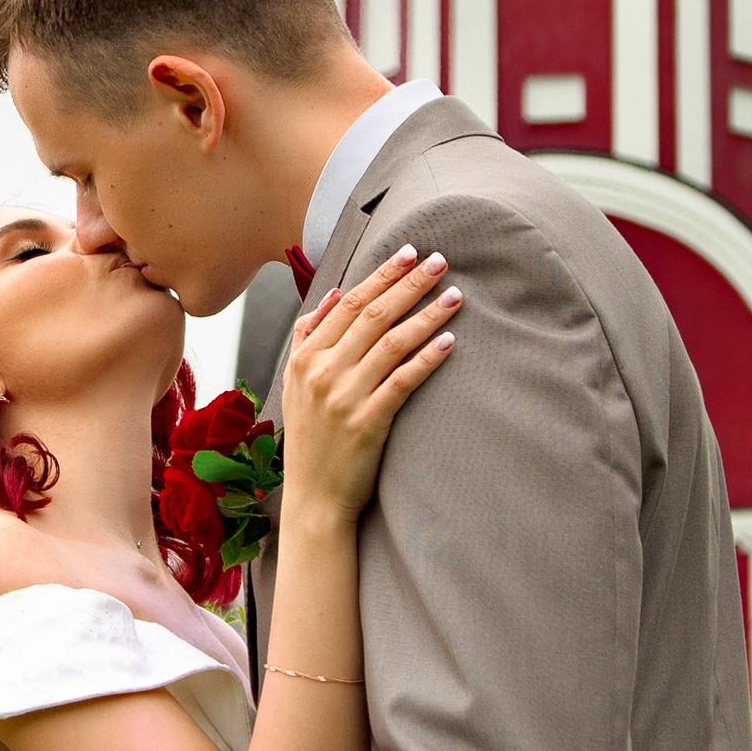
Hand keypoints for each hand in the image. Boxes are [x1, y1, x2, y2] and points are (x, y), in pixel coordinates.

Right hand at [277, 245, 458, 526]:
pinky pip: (403, 381)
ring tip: (455, 296)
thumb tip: (335, 292)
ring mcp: (344, 397)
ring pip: (392, 343)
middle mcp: (322, 372)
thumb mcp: (295, 383)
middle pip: (373, 315)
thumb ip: (308, 336)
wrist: (313, 498)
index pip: (348, 303)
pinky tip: (449, 341)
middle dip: (409, 284)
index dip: (381, 275)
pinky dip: (427, 358)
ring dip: (426, 315)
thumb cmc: (310, 439)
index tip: (409, 252)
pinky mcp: (367, 422)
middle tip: (440, 260)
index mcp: (305, 357)